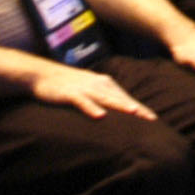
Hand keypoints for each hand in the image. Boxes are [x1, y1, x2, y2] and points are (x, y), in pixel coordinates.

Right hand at [30, 61, 158, 117]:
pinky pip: (83, 102)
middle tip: (151, 119)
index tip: (154, 119)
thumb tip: (116, 109)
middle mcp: (97, 84)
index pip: (125, 97)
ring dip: (120, 105)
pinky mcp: (70, 93)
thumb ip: (102, 97)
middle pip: (120, 98)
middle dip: (136, 108)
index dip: (140, 108)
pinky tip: (100, 116)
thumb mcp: (88, 89)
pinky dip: (92, 108)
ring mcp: (84, 88)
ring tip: (134, 113)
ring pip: (105, 97)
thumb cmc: (66, 85)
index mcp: (104, 83)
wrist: (41, 75)